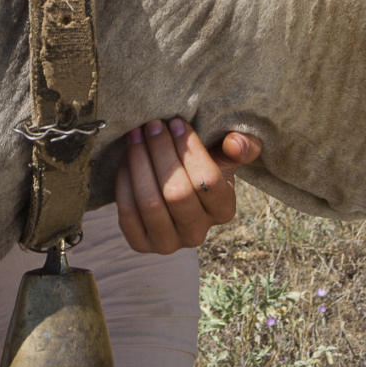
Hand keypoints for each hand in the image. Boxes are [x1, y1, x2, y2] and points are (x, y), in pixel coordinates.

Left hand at [114, 118, 263, 255]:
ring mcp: (168, 243)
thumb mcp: (224, 155)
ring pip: (150, 202)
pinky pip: (128, 212)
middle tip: (152, 124)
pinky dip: (124, 180)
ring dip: (140, 163)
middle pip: (177, 193)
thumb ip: (241, 145)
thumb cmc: (201, 166)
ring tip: (136, 135)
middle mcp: (197, 234)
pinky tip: (127, 156)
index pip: (209, 182)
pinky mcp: (140, 244)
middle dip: (161, 152)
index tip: (176, 123)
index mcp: (224, 211)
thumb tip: (235, 143)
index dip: (190, 150)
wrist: (171, 190)